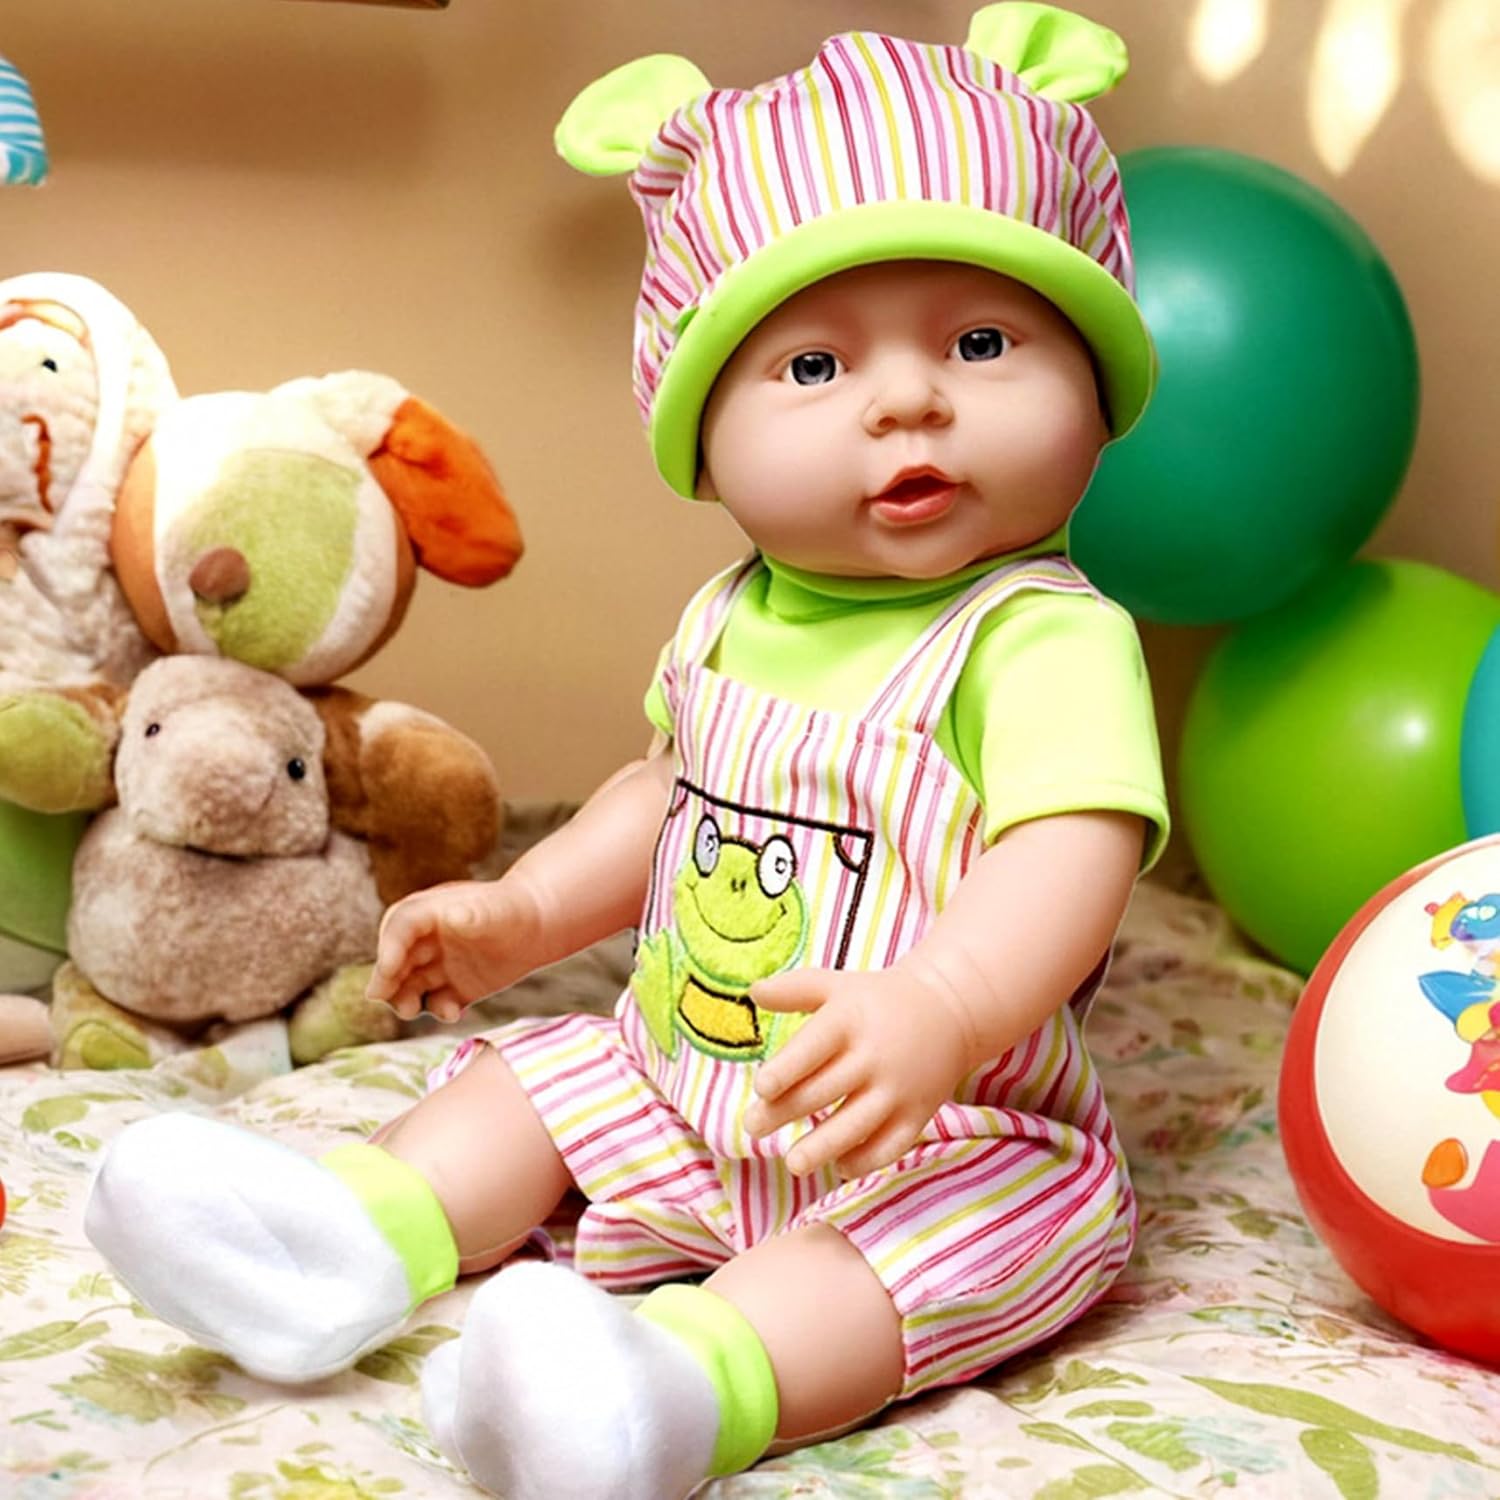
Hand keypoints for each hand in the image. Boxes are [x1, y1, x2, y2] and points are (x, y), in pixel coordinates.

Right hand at [365, 876, 543, 1021]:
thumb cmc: (515, 908)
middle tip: (381, 997)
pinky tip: (453, 1013)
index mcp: (432, 911)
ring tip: (410, 1010)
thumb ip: (474, 913)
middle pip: (396, 958)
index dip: (388, 947)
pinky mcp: (457, 987)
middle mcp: (430, 939)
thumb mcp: (497, 909)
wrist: (541, 923)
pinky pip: (438, 1003)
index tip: (387, 969)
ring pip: (411, 985)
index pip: (401, 926)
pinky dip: (439, 1010)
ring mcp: (442, 964)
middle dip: (386, 977)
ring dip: (404, 998)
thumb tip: (450, 915)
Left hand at [744, 963, 970, 1178]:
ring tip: (794, 1162)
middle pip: (822, 1091)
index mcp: (848, 1021)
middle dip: (784, 1113)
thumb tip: (754, 991)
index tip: (762, 1088)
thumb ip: (794, 990)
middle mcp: (873, 1056)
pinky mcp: (918, 1113)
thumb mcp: (836, 986)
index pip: (812, 1049)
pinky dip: (865, 1160)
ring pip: (855, 1125)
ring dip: (822, 1147)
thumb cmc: (877, 1000)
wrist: (949, 1011)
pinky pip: (890, 1145)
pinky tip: (840, 1165)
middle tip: (753, 1127)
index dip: (786, 1070)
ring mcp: (898, 1088)